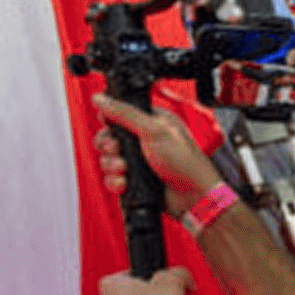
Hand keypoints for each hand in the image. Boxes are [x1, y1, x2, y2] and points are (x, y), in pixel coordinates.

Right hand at [90, 92, 219, 213]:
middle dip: (109, 147)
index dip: (109, 121)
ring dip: (112, 165)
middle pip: (108, 138)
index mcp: (150, 122)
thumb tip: (100, 98)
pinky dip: (116, 181)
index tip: (111, 128)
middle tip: (118, 150)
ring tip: (125, 169)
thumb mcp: (154, 130)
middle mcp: (142, 141)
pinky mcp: (133, 180)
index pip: (118, 114)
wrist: (193, 196)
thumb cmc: (184, 162)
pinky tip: (126, 182)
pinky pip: (111, 178)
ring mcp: (137, 161)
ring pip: (107, 160)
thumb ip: (124, 113)